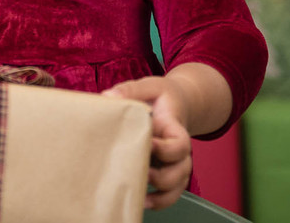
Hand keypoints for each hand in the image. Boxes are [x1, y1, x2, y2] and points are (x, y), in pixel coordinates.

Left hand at [102, 76, 191, 210]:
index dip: (166, 150)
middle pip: (181, 170)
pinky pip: (170, 193)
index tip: (149, 144)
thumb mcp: (148, 86)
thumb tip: (108, 96)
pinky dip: (159, 201)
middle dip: (162, 176)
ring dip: (161, 194)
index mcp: (175, 129)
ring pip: (177, 185)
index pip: (180, 144)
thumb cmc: (159, 96)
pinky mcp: (166, 171)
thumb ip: (130, 90)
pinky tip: (141, 202)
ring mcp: (174, 163)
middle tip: (142, 172)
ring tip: (139, 194)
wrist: (172, 104)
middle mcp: (179, 150)